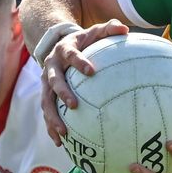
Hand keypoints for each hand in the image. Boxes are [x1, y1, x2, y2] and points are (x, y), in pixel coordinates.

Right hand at [40, 19, 128, 145]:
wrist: (60, 44)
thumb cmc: (84, 41)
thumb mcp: (95, 32)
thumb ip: (110, 29)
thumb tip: (125, 30)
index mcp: (64, 50)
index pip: (70, 55)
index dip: (79, 62)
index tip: (92, 71)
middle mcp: (51, 66)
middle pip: (53, 81)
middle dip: (62, 93)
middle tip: (74, 105)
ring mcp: (46, 83)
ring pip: (46, 101)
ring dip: (53, 117)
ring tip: (64, 133)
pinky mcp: (46, 95)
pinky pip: (47, 113)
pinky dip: (52, 127)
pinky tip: (61, 143)